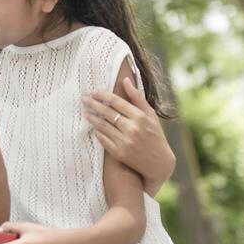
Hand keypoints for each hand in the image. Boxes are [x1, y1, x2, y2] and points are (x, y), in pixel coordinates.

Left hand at [83, 76, 172, 193]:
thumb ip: (137, 98)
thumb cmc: (155, 135)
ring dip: (92, 118)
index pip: (117, 102)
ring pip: (103, 126)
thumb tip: (125, 80)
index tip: (93, 91)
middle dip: (93, 104)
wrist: (159, 163)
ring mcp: (125, 142)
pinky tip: (93, 127)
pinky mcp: (119, 153)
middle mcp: (132, 129)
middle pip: (107, 113)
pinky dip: (97, 132)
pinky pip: (103, 140)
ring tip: (85, 112)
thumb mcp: (151, 115)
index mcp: (140, 117)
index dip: (103, 95)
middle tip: (84, 99)